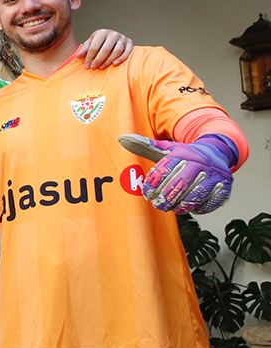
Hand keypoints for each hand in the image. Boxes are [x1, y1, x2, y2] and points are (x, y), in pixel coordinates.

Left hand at [77, 29, 132, 68]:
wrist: (112, 40)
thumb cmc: (99, 43)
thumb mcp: (91, 43)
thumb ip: (85, 49)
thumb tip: (78, 56)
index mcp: (102, 33)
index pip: (94, 46)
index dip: (89, 57)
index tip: (86, 66)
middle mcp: (113, 34)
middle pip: (106, 48)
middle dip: (98, 59)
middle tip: (93, 68)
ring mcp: (122, 38)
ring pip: (117, 50)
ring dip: (108, 60)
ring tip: (101, 67)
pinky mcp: (129, 43)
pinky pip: (127, 51)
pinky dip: (121, 58)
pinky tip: (114, 64)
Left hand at [118, 133, 233, 213]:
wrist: (216, 153)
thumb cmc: (186, 155)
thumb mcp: (166, 149)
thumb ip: (144, 146)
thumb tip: (122, 138)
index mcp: (183, 154)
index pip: (165, 170)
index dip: (153, 184)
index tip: (147, 193)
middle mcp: (201, 163)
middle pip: (179, 185)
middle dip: (166, 198)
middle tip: (158, 204)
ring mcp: (215, 176)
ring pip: (195, 196)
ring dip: (181, 205)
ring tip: (173, 207)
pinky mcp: (225, 188)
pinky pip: (210, 204)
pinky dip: (198, 208)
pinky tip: (191, 206)